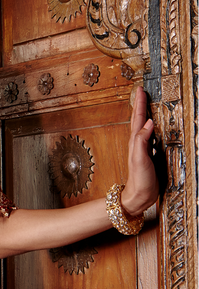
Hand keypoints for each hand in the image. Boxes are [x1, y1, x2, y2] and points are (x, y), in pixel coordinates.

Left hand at [121, 88, 158, 215]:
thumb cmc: (140, 180)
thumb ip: (142, 141)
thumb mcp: (140, 160)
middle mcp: (137, 144)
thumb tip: (148, 123)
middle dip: (140, 105)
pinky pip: (148, 136)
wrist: (139, 198)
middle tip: (142, 92)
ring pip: (142, 127)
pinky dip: (150, 127)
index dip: (140, 104)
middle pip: (138, 120)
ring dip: (144, 114)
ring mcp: (142, 149)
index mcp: (135, 142)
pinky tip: (153, 127)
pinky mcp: (148, 156)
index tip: (141, 90)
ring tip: (146, 103)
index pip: (138, 119)